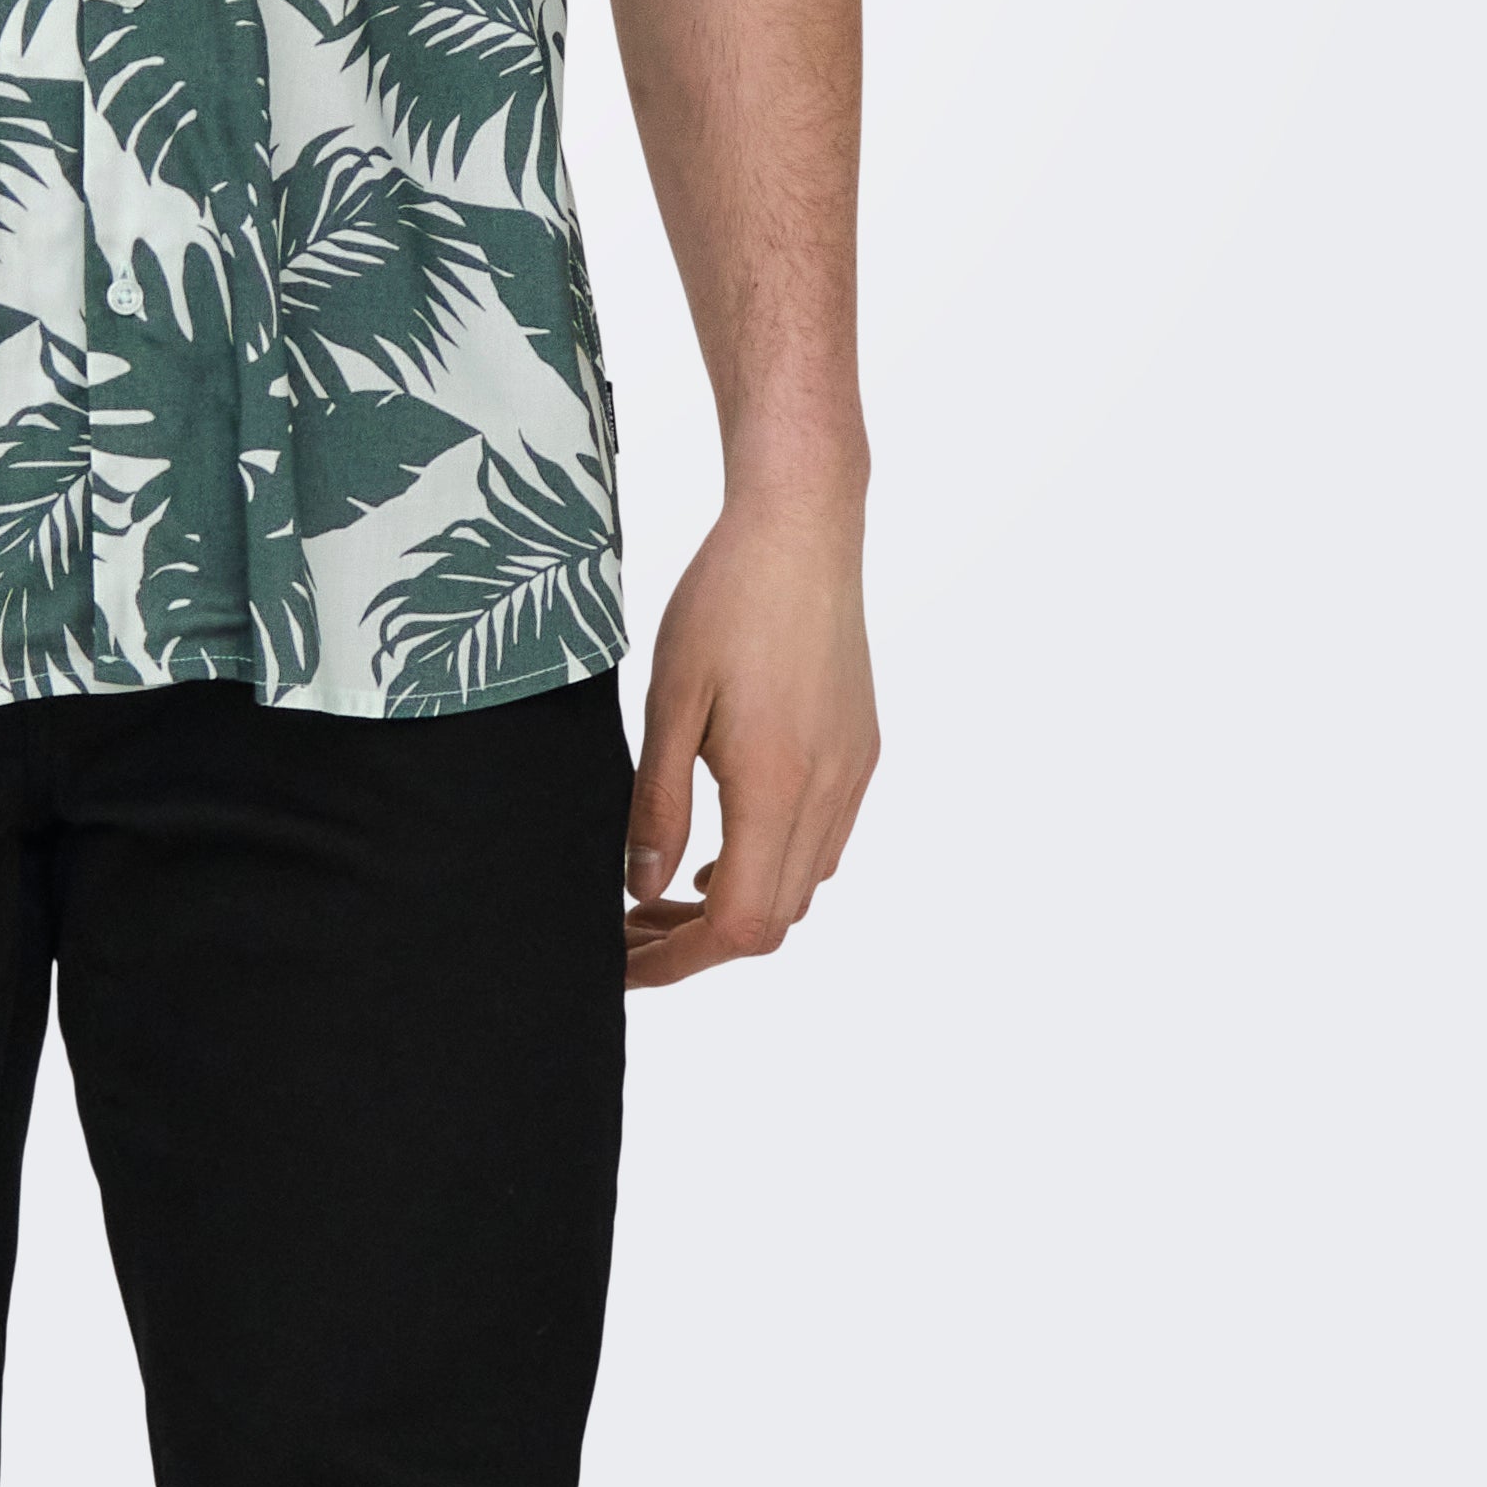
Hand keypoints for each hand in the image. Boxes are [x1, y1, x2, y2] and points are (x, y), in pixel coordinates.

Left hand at [623, 496, 876, 986]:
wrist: (802, 527)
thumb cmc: (726, 599)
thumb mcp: (668, 699)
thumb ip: (658, 802)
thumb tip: (642, 888)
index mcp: (777, 785)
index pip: (740, 926)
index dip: (679, 959)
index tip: (625, 960)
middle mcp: (829, 792)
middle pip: (775, 918)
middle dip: (699, 941)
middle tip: (629, 927)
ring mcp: (854, 772)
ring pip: (803, 883)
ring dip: (739, 904)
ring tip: (666, 890)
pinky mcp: (862, 748)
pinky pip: (824, 839)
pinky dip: (774, 863)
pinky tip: (726, 839)